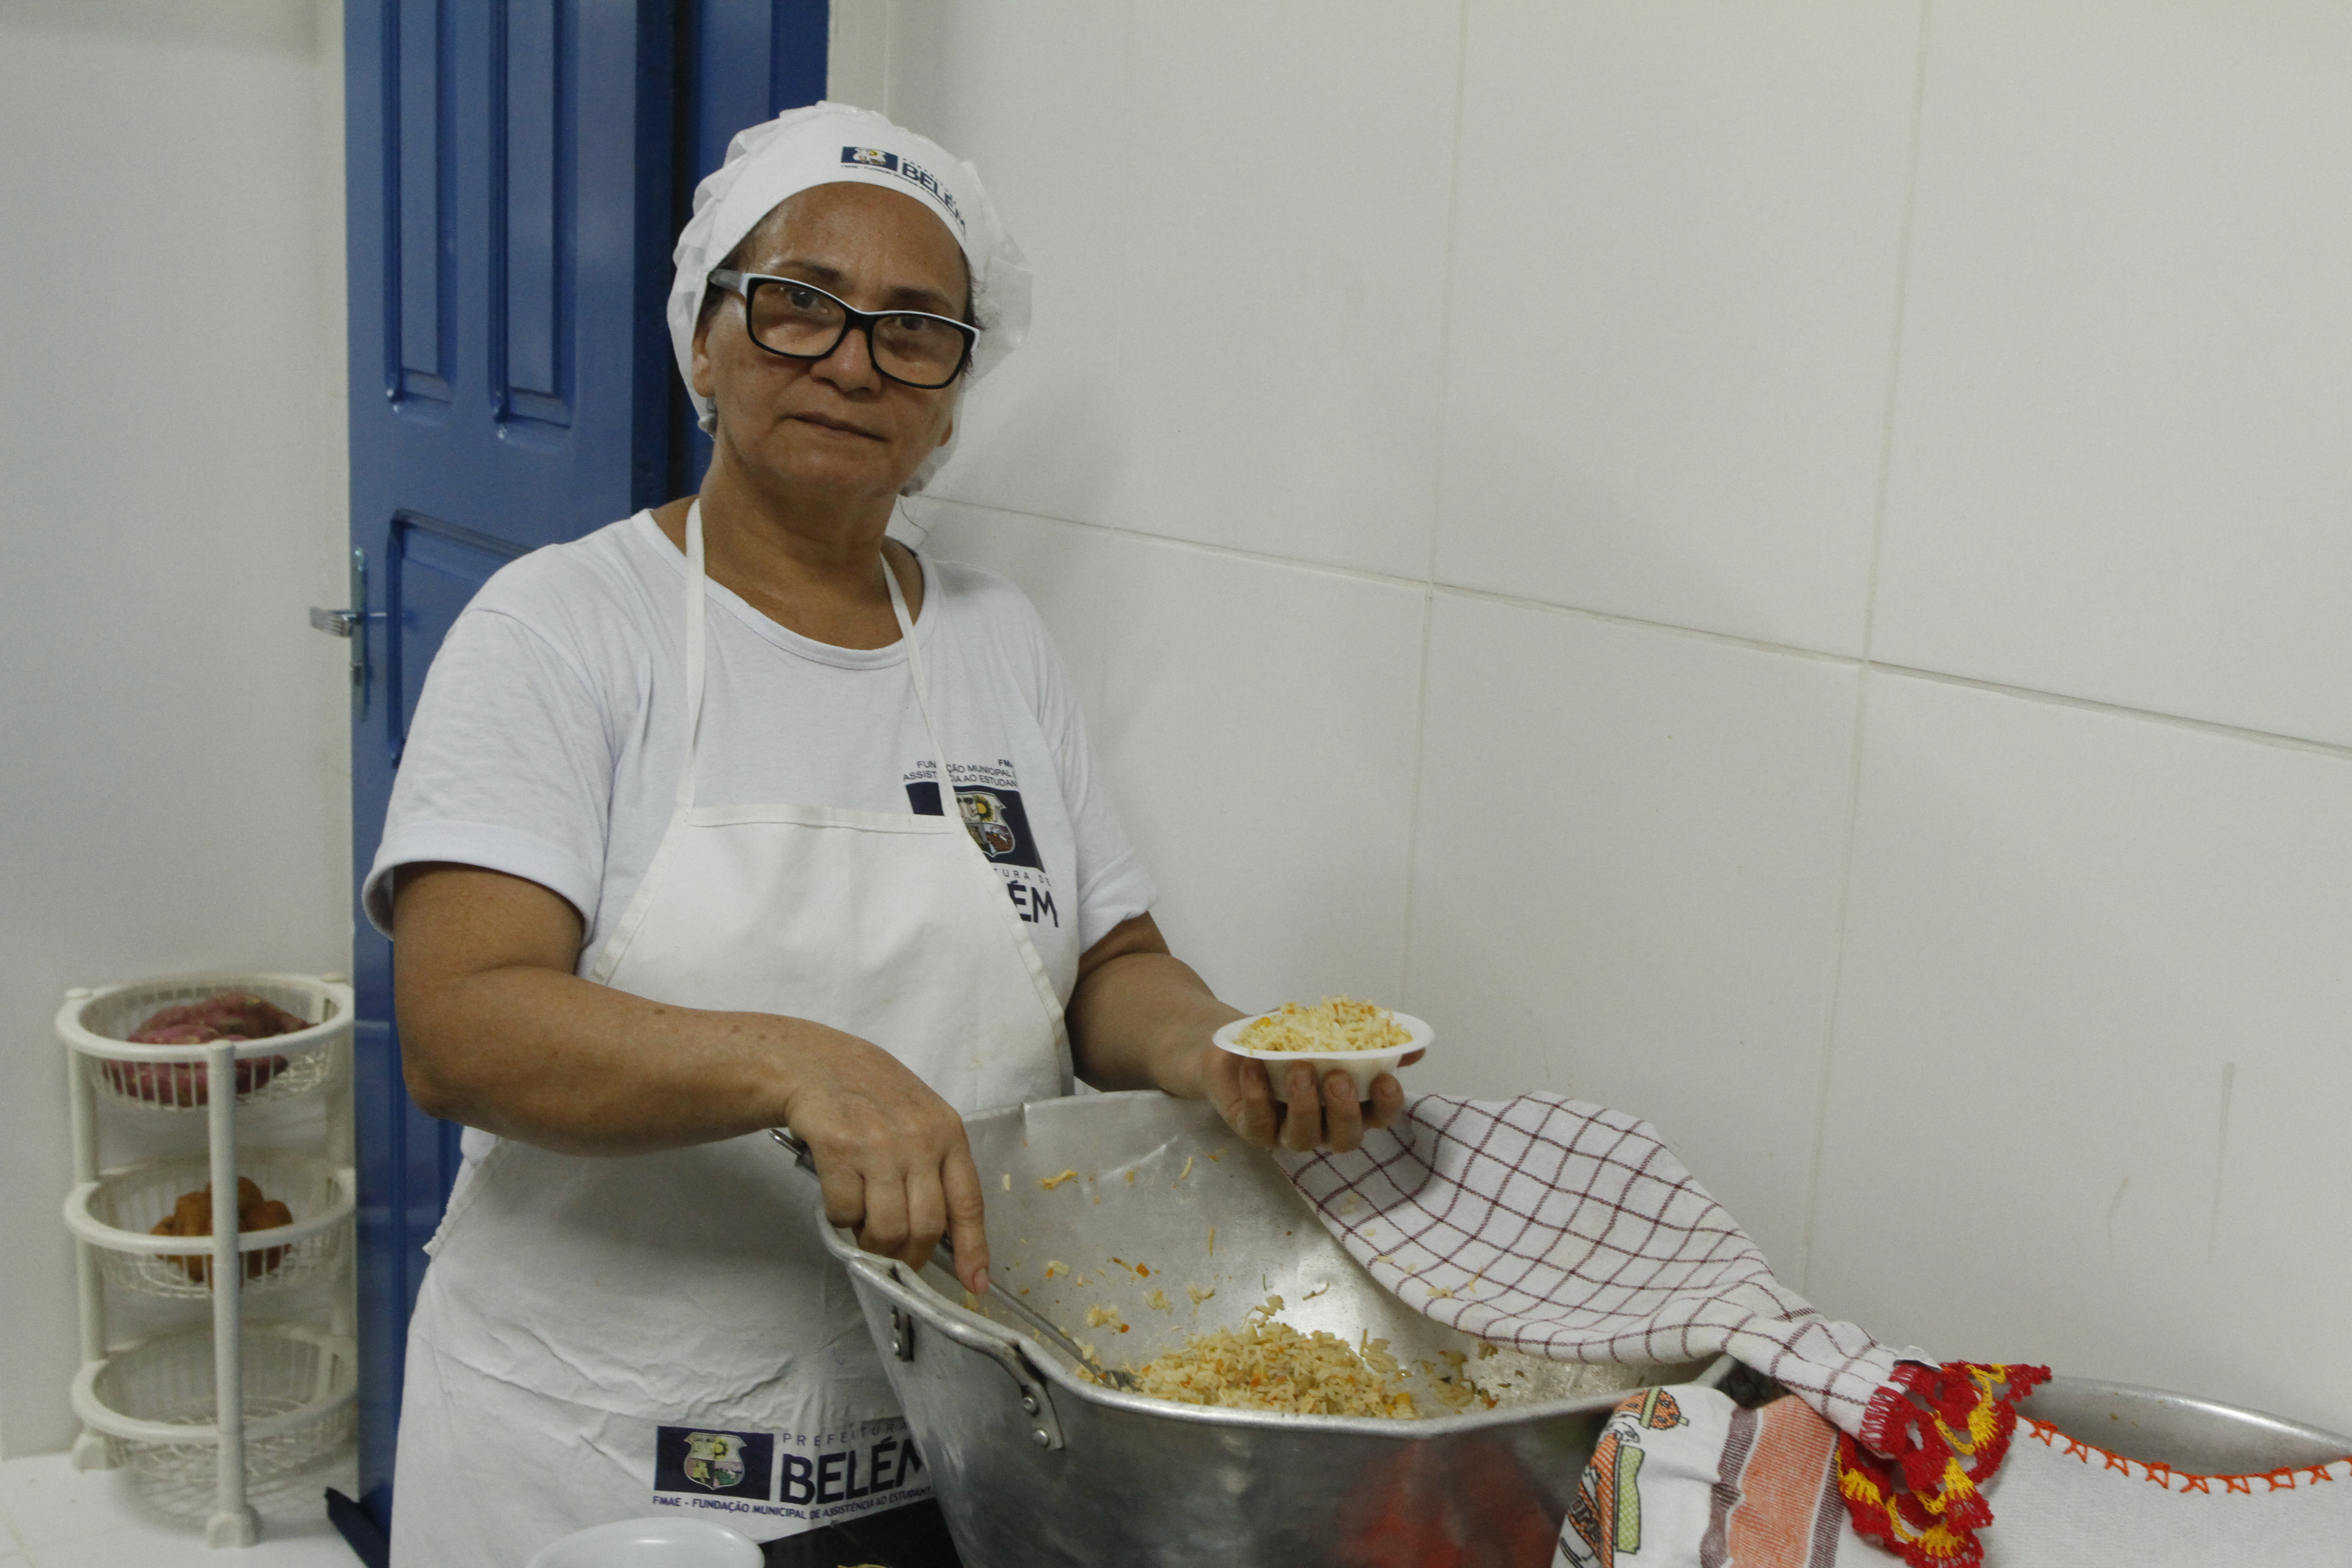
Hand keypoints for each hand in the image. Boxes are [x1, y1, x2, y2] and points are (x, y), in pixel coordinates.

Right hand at [782, 1031, 990, 1294]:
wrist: (818, 1063)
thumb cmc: (873, 1094)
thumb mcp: (921, 1119)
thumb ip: (937, 1168)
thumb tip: (946, 1234)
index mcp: (948, 1133)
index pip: (968, 1203)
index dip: (973, 1250)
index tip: (975, 1284)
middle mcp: (919, 1139)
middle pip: (926, 1227)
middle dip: (909, 1256)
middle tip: (894, 1258)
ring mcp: (878, 1145)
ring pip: (887, 1228)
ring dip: (873, 1244)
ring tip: (863, 1229)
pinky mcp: (838, 1149)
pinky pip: (845, 1212)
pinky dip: (840, 1220)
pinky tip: (839, 1199)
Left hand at [1199, 1045, 1425, 1154]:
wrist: (1238, 1043)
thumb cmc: (1290, 1041)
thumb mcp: (1328, 1031)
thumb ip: (1367, 1039)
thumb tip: (1414, 1046)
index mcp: (1349, 1105)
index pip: (1379, 1117)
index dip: (1388, 1105)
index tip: (1386, 1080)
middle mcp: (1323, 1126)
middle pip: (1346, 1138)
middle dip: (1345, 1111)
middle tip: (1337, 1078)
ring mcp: (1288, 1133)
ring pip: (1304, 1137)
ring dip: (1304, 1104)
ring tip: (1299, 1068)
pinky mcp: (1254, 1131)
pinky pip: (1258, 1124)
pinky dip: (1257, 1093)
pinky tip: (1254, 1065)